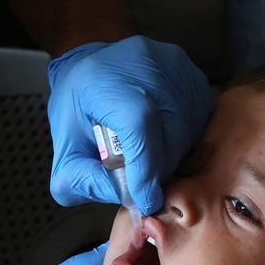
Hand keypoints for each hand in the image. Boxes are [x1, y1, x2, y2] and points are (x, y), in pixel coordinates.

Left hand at [47, 36, 212, 214]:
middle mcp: (145, 65)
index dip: (144, 169)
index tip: (145, 199)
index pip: (138, 126)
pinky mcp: (194, 75)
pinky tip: (162, 141)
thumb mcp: (65, 149)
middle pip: (168, 135)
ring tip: (149, 159)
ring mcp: (175, 67)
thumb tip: (129, 200)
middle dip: (158, 171)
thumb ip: (85, 181)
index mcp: (104, 80)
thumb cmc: (77, 106)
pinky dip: (183, 141)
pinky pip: (199, 121)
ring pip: (188, 132)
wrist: (94, 63)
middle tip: (143, 185)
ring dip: (172, 157)